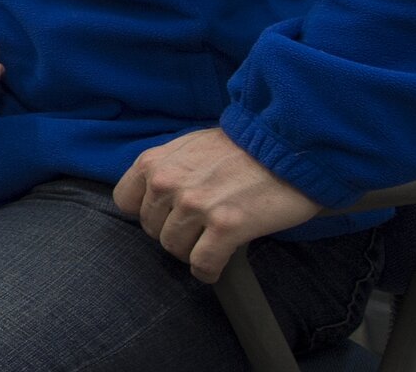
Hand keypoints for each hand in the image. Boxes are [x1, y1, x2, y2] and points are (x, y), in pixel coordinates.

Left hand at [113, 128, 322, 282]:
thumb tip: (154, 193)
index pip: (125, 202)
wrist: (290, 145)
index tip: (167, 214)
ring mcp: (195, 205)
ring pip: (175, 249)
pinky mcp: (225, 226)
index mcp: (155, 162)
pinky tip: (218, 264)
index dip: (147, 212)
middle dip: (175, 231)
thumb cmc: (244, 146)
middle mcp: (168, 183)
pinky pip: (203, 264)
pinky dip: (209, 270)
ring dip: (193, 250)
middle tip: (200, 226)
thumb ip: (167, 168)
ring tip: (212, 240)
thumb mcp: (191, 145)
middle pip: (152, 229)